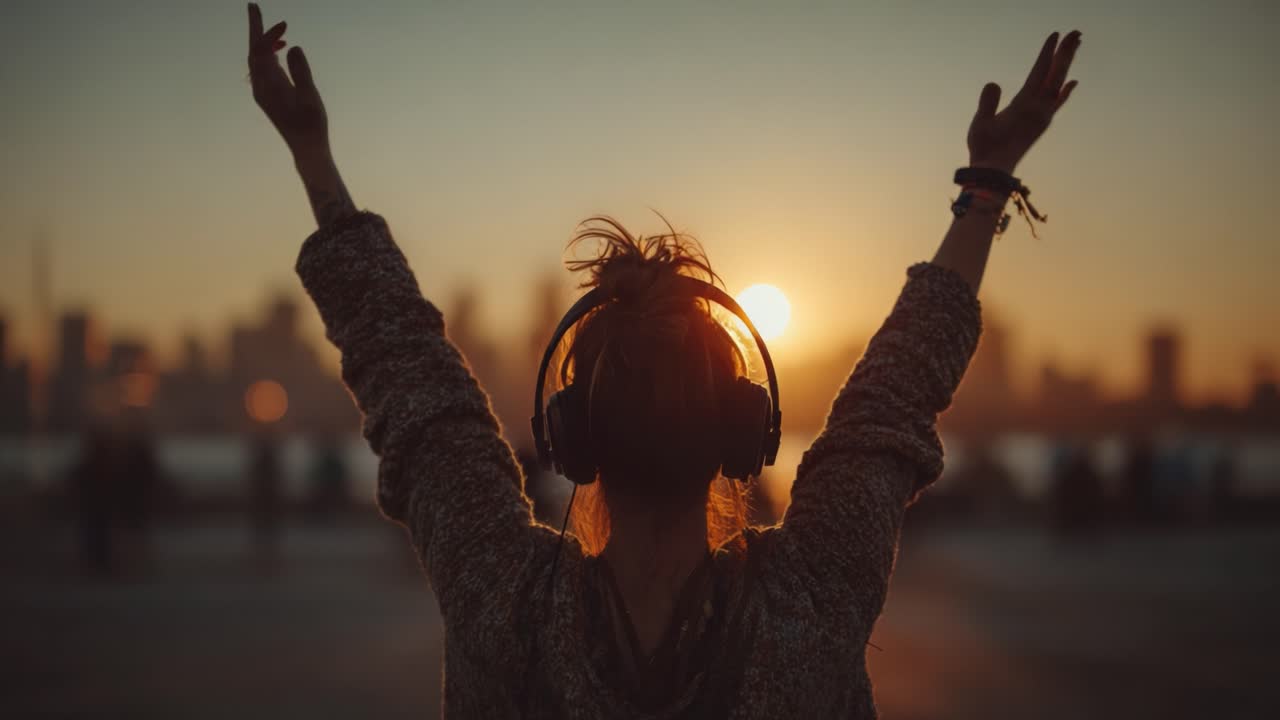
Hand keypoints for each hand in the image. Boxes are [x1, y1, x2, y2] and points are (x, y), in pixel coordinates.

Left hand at [248, 3, 328, 159]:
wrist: (307, 148)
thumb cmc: (311, 125)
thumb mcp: (310, 96)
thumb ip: (301, 71)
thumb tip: (293, 47)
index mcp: (268, 86)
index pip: (261, 51)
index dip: (269, 34)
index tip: (285, 25)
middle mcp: (261, 87)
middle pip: (253, 50)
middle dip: (254, 28)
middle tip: (253, 5)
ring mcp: (264, 92)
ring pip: (257, 59)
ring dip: (263, 41)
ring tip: (275, 28)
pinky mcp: (270, 95)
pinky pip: (263, 68)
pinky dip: (269, 54)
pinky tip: (279, 50)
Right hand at [967, 31, 1080, 173]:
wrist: (994, 172)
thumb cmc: (984, 147)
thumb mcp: (980, 124)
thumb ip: (987, 103)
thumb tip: (993, 83)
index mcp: (1024, 106)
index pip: (1039, 73)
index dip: (1047, 53)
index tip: (1055, 35)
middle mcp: (1039, 109)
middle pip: (1056, 75)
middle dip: (1065, 53)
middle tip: (1075, 33)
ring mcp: (1043, 117)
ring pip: (1059, 85)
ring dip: (1066, 66)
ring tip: (1074, 48)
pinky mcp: (1041, 124)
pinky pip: (1057, 104)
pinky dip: (1065, 91)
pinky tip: (1072, 82)